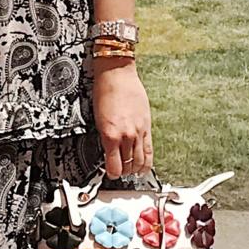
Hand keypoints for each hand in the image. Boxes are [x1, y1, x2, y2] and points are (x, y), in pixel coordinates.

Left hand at [92, 61, 152, 179]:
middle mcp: (126, 136)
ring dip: (135, 169)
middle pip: (128, 165)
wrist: (117, 75)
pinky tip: (144, 167)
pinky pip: (149, 150)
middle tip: (120, 171)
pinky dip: (147, 162)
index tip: (110, 173)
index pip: (114, 167)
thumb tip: (109, 152)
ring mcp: (138, 132)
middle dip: (123, 172)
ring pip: (140, 161)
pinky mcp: (147, 126)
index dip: (112, 174)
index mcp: (110, 135)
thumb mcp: (98, 119)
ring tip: (131, 171)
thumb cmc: (105, 92)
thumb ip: (106, 138)